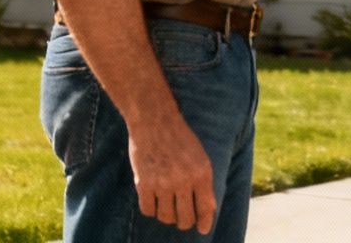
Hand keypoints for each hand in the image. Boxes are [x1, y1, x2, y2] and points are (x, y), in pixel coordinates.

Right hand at [129, 116, 216, 231]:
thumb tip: (207, 213)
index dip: (204, 223)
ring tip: (167, 203)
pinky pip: (148, 210)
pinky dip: (151, 208)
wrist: (155, 121)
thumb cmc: (180, 139)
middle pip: (184, 219)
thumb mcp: (200, 158)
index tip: (202, 229)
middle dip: (184, 220)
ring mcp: (162, 183)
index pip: (205, 209)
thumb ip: (204, 185)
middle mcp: (183, 181)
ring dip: (167, 214)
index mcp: (201, 173)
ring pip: (165, 217)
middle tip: (181, 215)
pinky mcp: (143, 183)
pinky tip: (154, 199)